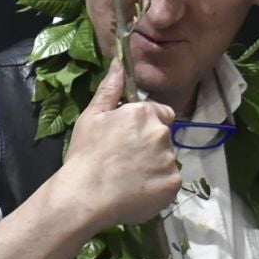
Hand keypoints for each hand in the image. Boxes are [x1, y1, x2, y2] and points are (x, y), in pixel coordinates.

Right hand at [60, 58, 180, 231]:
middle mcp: (162, 134)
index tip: (129, 138)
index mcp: (145, 113)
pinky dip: (157, 186)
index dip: (146, 124)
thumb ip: (110, 89)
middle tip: (125, 160)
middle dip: (150, 144)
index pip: (161, 112)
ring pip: (166, 160)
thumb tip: (119, 62)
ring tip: (128, 178)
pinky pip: (169, 182)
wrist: (85, 196)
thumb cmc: (85, 155)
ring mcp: (170, 160)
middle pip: (163, 136)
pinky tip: (137, 191)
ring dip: (154, 166)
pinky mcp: (173, 184)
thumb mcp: (92, 116)